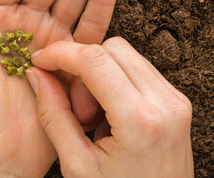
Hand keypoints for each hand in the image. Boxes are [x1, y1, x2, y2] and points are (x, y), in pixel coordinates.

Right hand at [27, 38, 193, 177]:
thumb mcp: (77, 165)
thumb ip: (53, 115)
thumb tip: (37, 76)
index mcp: (140, 121)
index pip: (94, 60)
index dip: (60, 54)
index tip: (41, 61)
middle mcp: (165, 103)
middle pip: (111, 49)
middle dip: (82, 68)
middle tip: (77, 108)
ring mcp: (175, 99)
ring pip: (125, 55)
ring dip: (99, 75)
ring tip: (94, 116)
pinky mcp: (175, 100)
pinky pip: (137, 69)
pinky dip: (114, 80)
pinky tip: (109, 112)